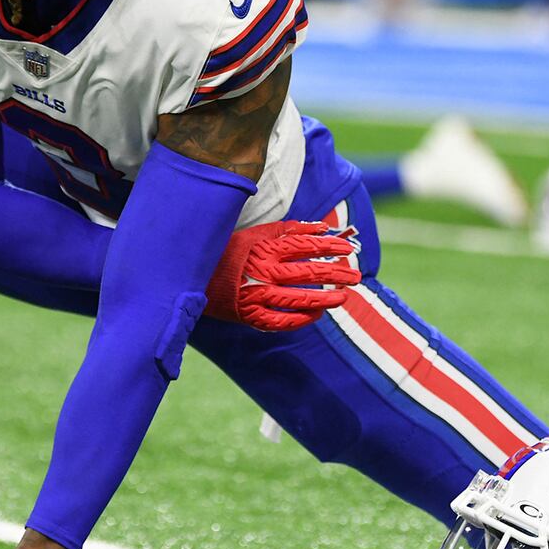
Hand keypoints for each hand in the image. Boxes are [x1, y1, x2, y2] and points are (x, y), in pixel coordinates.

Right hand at [205, 221, 360, 330]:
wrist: (193, 275)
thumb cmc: (229, 250)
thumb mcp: (256, 233)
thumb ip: (288, 229)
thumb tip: (321, 227)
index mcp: (264, 248)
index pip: (305, 246)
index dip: (329, 247)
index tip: (347, 249)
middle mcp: (263, 271)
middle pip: (307, 272)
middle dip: (335, 274)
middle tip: (355, 276)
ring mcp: (257, 295)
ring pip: (298, 299)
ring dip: (323, 299)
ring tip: (342, 298)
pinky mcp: (249, 314)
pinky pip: (280, 321)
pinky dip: (299, 319)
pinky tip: (315, 315)